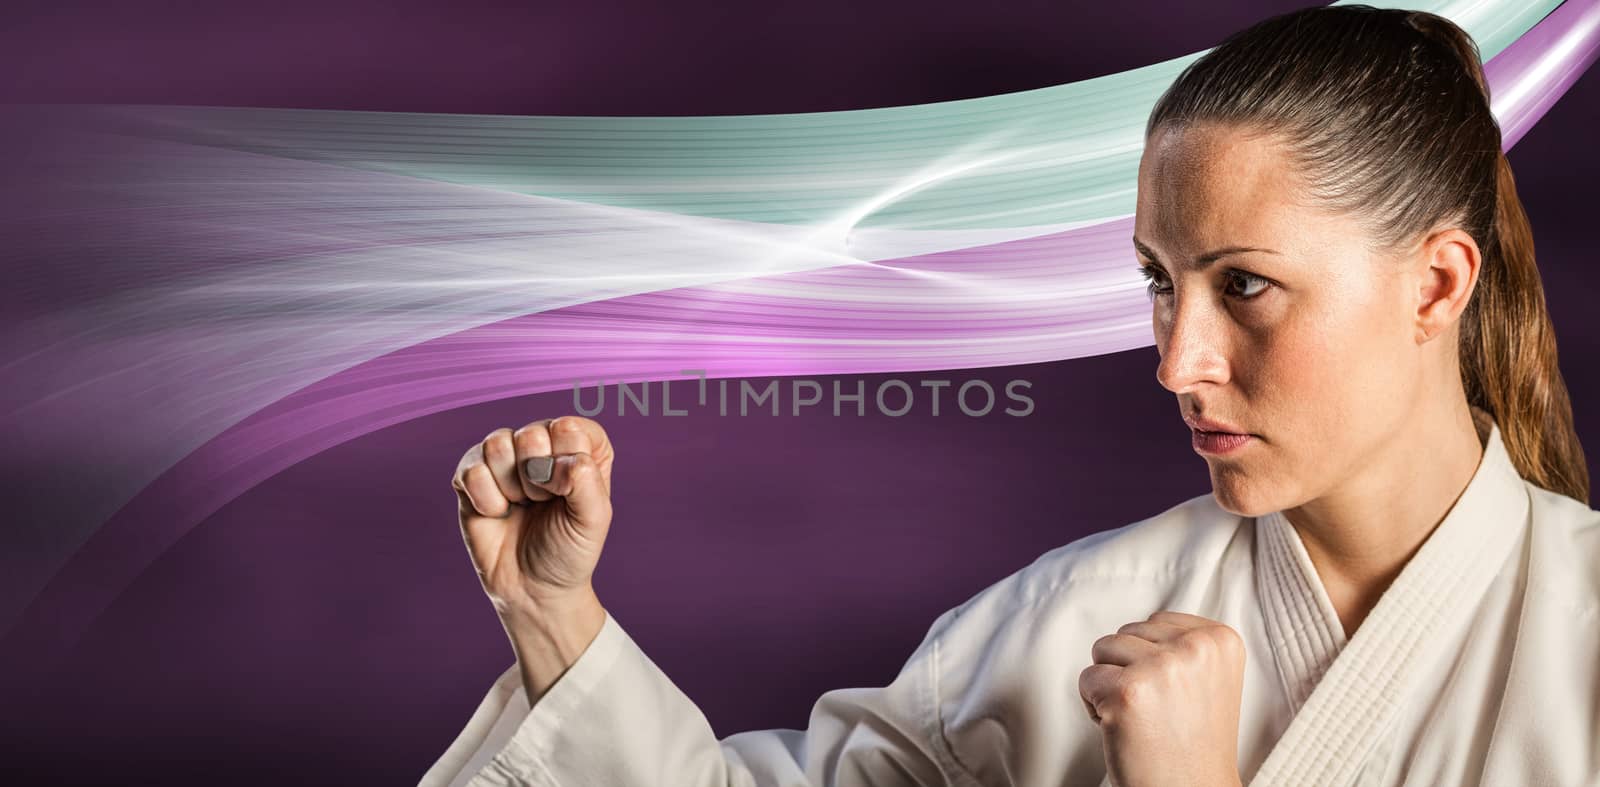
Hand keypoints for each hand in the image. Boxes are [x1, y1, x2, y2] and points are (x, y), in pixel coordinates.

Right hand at [450, 415, 615, 620]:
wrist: (532, 588)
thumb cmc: (568, 550)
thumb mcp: (593, 521)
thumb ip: (587, 483)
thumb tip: (561, 462)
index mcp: (581, 447)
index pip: (571, 428)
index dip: (566, 465)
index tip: (566, 494)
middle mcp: (544, 444)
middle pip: (532, 435)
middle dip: (537, 480)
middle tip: (541, 503)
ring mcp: (506, 456)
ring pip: (497, 445)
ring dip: (510, 488)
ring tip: (520, 506)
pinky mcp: (473, 474)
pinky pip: (471, 469)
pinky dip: (486, 499)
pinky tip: (497, 513)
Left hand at [1079, 610, 1245, 786]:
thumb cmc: (1192, 746)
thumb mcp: (1209, 680)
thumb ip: (1182, 645)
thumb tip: (1145, 623)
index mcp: (1220, 640)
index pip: (1155, 622)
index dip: (1151, 661)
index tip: (1174, 696)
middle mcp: (1196, 648)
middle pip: (1126, 633)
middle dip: (1129, 671)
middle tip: (1157, 714)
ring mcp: (1162, 668)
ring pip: (1102, 650)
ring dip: (1110, 686)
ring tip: (1142, 720)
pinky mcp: (1127, 691)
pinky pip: (1085, 679)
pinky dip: (1094, 708)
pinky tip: (1125, 731)